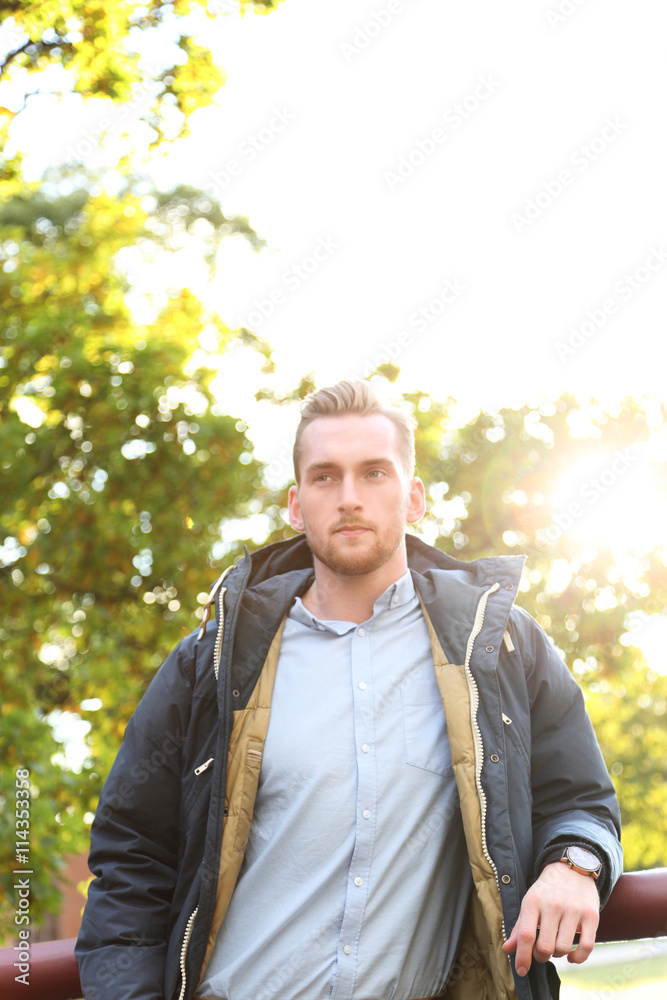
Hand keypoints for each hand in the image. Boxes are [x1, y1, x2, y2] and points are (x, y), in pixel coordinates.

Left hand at [502, 862, 599, 977]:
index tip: (521, 970)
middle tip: (541, 952)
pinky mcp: (591, 914)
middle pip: (545, 946)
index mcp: (533, 901)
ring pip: (564, 948)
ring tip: (556, 946)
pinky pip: (586, 946)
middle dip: (541, 956)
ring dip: (558, 955)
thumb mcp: (529, 903)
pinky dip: (578, 958)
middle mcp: (553, 904)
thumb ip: (519, 928)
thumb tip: (507, 949)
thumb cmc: (547, 891)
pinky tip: (572, 956)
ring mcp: (573, 909)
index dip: (522, 957)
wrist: (572, 868)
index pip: (525, 935)